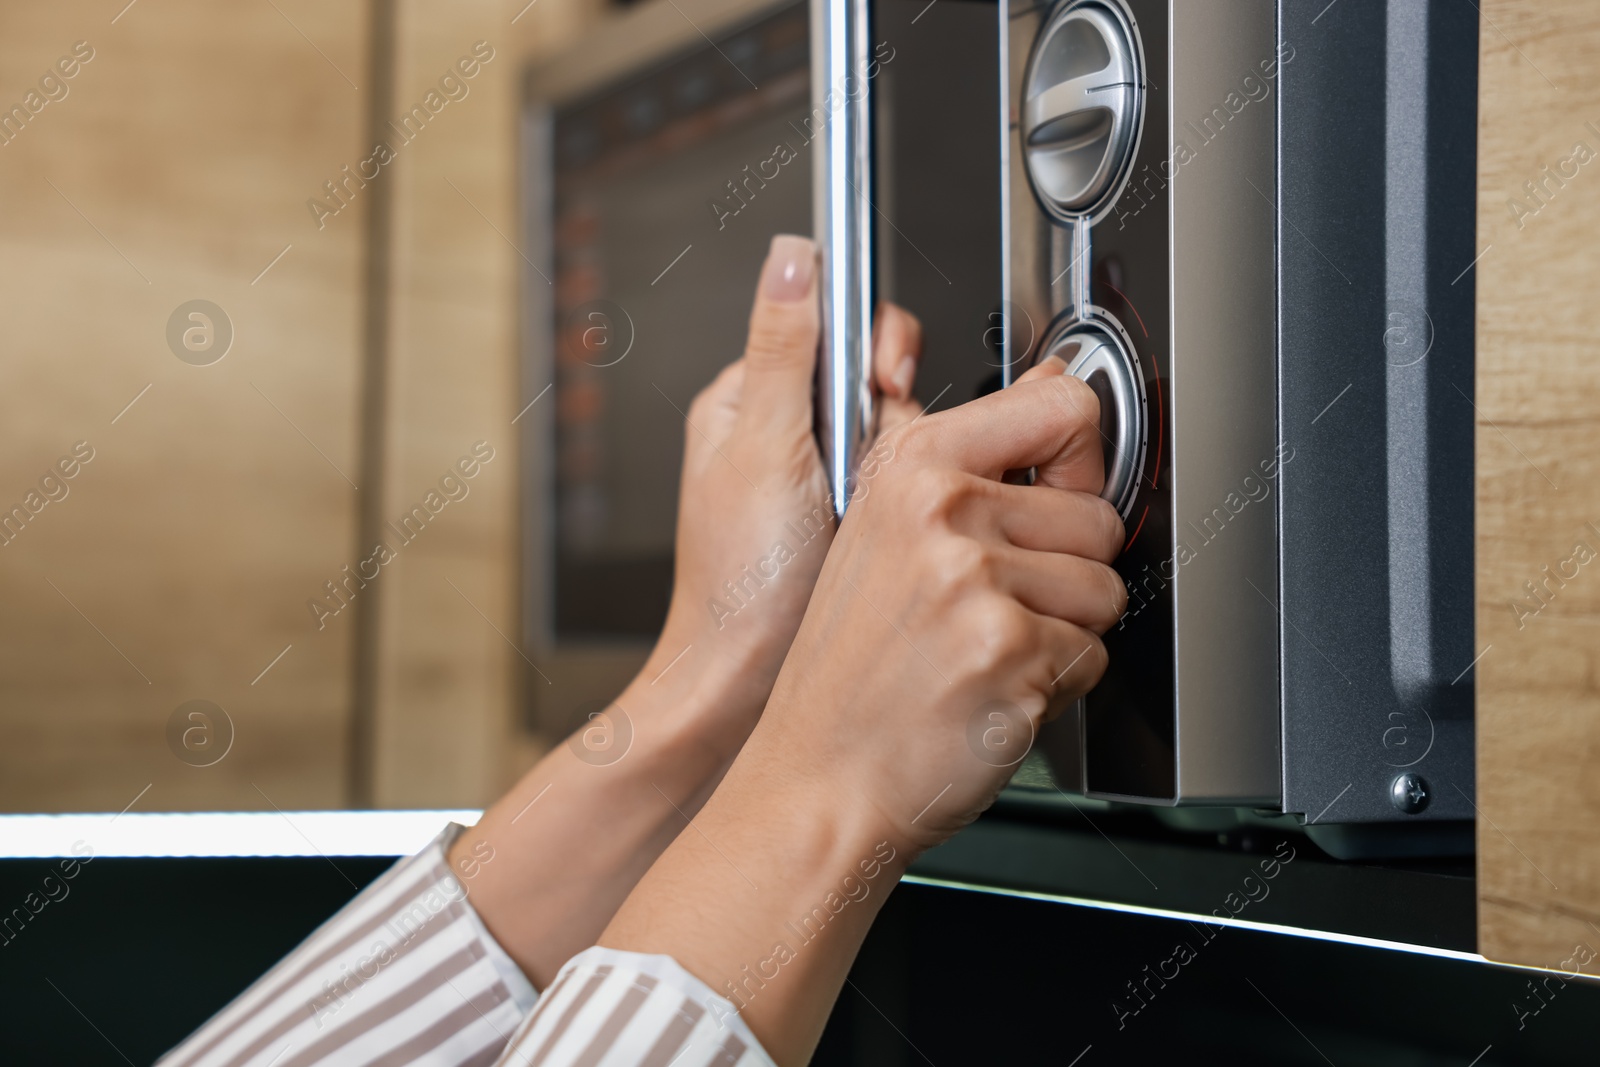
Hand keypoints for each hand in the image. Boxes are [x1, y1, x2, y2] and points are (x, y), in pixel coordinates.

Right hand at [599, 357, 1124, 1062]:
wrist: (816, 781)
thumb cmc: (847, 673)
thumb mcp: (882, 530)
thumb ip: (971, 456)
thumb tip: (1055, 383)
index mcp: (912, 465)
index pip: (1063, 406)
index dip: (1080, 458)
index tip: (1059, 488)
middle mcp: (941, 512)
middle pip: (1098, 518)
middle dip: (1066, 573)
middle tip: (990, 610)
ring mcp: (975, 581)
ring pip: (1103, 591)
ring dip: (1063, 634)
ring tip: (984, 653)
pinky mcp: (1010, 650)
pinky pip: (1091, 657)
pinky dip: (1054, 687)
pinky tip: (988, 692)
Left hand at [646, 233, 924, 757]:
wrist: (749, 683)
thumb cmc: (738, 582)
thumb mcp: (764, 447)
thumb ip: (785, 348)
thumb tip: (790, 255)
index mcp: (748, 400)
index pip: (833, 324)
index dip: (874, 350)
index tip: (884, 385)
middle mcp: (786, 433)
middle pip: (880, 381)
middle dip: (890, 425)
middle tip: (864, 470)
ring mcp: (823, 480)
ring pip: (904, 437)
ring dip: (899, 473)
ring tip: (864, 515)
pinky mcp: (854, 522)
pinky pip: (907, 490)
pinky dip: (905, 509)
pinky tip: (878, 539)